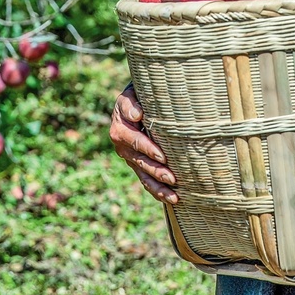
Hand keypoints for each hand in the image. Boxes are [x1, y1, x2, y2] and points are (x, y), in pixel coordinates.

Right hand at [109, 83, 178, 204]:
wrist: (136, 101)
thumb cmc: (137, 95)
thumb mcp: (130, 94)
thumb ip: (130, 103)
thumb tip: (137, 114)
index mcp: (120, 130)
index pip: (136, 141)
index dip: (148, 149)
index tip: (162, 156)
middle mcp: (122, 147)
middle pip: (141, 162)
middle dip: (157, 171)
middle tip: (173, 178)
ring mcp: (130, 159)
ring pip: (144, 176)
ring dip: (159, 187)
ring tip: (174, 196)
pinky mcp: (138, 166)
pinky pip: (147, 181)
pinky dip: (158, 191)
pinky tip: (172, 200)